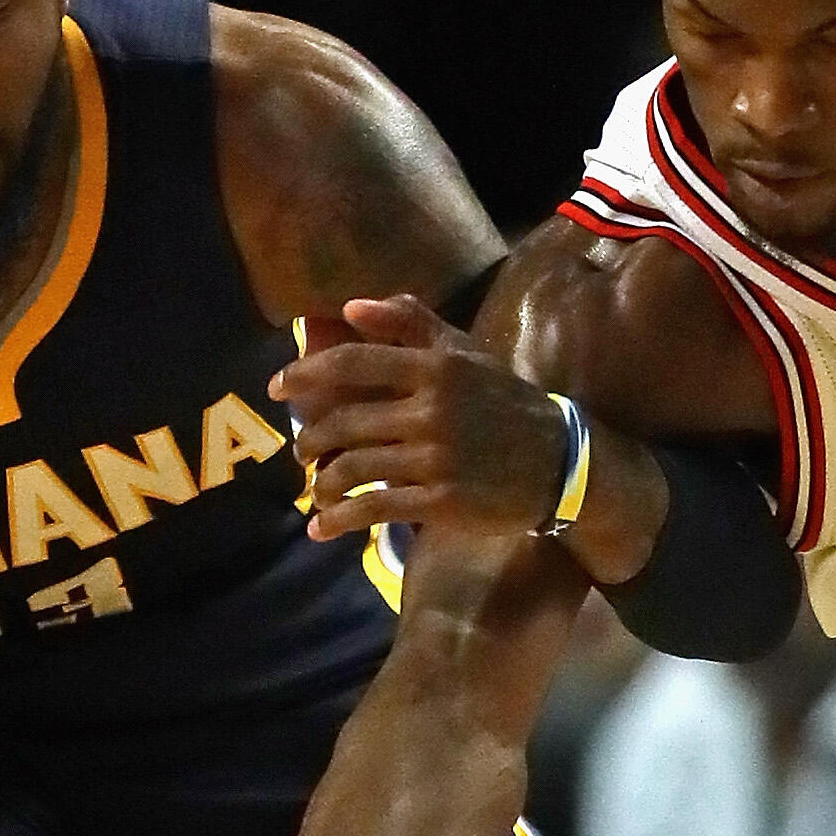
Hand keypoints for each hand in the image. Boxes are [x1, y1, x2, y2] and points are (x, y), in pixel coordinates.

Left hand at [278, 294, 576, 542]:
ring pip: (353, 467)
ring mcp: (434, 458)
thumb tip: (351, 308)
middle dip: (311, 439)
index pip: (353, 363)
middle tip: (301, 450)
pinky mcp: (439, 500)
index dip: (305, 374)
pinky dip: (339, 519)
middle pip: (344, 421)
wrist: (558, 462)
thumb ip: (411, 323)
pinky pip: (374, 508)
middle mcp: (431, 410)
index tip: (277, 389)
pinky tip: (321, 528)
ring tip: (315, 488)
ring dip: (322, 481)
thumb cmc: (504, 403)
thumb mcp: (464, 353)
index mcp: (434, 368)